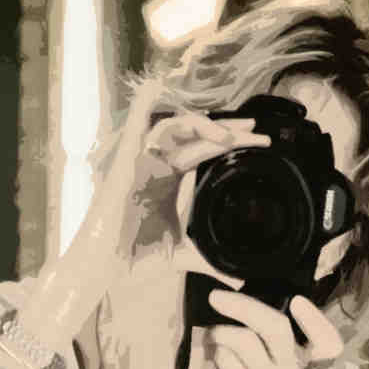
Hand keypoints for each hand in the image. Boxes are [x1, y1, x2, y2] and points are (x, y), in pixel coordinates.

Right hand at [18, 106, 269, 346]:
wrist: (106, 268)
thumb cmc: (135, 259)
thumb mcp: (182, 255)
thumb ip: (209, 261)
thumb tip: (238, 280)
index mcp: (169, 178)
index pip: (206, 150)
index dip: (232, 142)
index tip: (262, 143)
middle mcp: (157, 163)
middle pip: (197, 135)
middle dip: (229, 130)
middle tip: (257, 131)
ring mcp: (141, 159)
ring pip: (174, 125)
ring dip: (203, 125)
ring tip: (229, 138)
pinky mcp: (125, 161)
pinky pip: (135, 125)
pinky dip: (143, 105)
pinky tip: (156, 89)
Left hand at [205, 290, 343, 368]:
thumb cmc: (253, 360)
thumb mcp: (268, 342)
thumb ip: (270, 318)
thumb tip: (244, 285)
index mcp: (305, 351)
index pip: (327, 342)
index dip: (316, 322)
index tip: (298, 301)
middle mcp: (293, 368)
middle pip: (275, 328)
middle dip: (243, 306)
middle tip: (216, 297)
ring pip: (243, 339)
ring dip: (219, 330)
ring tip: (214, 333)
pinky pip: (225, 356)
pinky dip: (214, 348)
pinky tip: (214, 352)